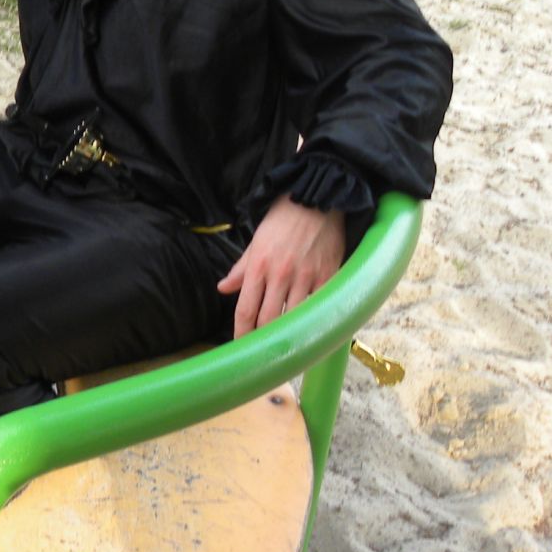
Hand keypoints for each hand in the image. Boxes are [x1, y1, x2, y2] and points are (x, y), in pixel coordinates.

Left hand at [215, 196, 346, 337]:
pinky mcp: (329, 276)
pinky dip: (315, 321)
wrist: (316, 198)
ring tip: (286, 349)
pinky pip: (320, 307)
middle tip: (262, 354)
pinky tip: (312, 331)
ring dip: (289, 336)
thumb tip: (223, 288)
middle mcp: (280, 275)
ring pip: (295, 318)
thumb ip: (241, 268)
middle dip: (263, 340)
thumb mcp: (256, 241)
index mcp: (259, 266)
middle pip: (269, 320)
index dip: (242, 332)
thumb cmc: (283, 218)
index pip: (246, 309)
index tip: (241, 346)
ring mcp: (306, 277)